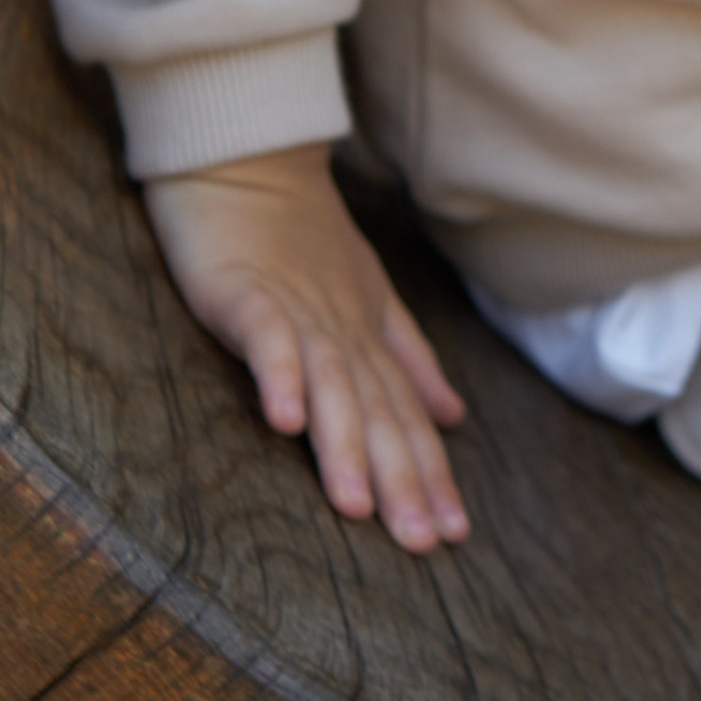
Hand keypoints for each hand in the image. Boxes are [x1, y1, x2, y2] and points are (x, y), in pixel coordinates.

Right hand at [143, 144, 469, 554]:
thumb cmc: (298, 236)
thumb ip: (407, 359)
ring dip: (347, 447)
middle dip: (403, 479)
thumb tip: (454, 417)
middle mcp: (344, 330)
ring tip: (360, 507)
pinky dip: (281, 376)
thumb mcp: (364, 299)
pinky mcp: (248, 291)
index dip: (430, 473)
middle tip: (424, 543)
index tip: (452, 535)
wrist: (247, 157)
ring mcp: (298, 309)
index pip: (405, 415)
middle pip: (378, 412)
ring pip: (333, 386)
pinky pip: (268, 337)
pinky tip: (286, 423)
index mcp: (368, 337)